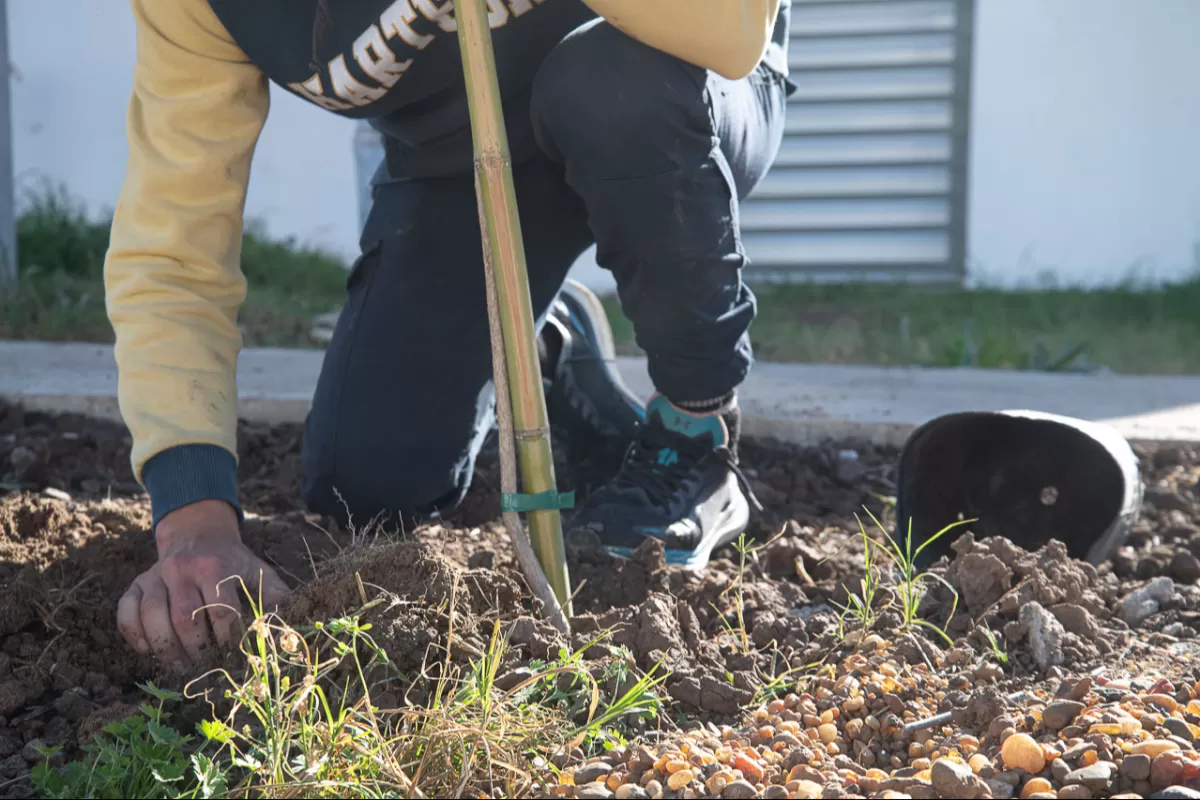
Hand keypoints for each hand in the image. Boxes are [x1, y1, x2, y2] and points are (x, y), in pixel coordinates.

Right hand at [117, 500, 290, 667]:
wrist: (199, 535)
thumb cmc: (233, 563)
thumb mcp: (258, 571)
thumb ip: (275, 597)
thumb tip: (290, 630)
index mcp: (215, 566)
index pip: (220, 611)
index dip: (227, 640)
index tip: (234, 658)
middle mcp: (181, 569)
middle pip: (184, 618)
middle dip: (196, 650)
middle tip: (205, 668)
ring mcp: (155, 575)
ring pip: (152, 617)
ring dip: (165, 648)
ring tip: (180, 667)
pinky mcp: (137, 583)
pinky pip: (126, 612)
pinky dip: (133, 635)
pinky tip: (148, 651)